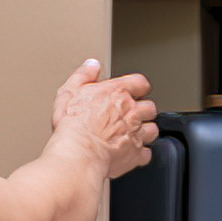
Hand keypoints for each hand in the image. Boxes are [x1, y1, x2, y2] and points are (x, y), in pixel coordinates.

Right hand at [51, 60, 159, 180]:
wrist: (80, 153)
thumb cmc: (74, 125)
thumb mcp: (69, 92)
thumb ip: (83, 76)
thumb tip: (92, 65)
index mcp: (117, 93)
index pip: (139, 83)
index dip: (138, 87)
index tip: (134, 91)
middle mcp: (131, 112)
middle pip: (149, 108)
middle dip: (142, 111)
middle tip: (130, 116)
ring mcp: (136, 134)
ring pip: (152, 130)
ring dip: (144, 132)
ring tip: (131, 135)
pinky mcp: (136, 155)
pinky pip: (146, 154)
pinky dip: (139, 154)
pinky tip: (129, 154)